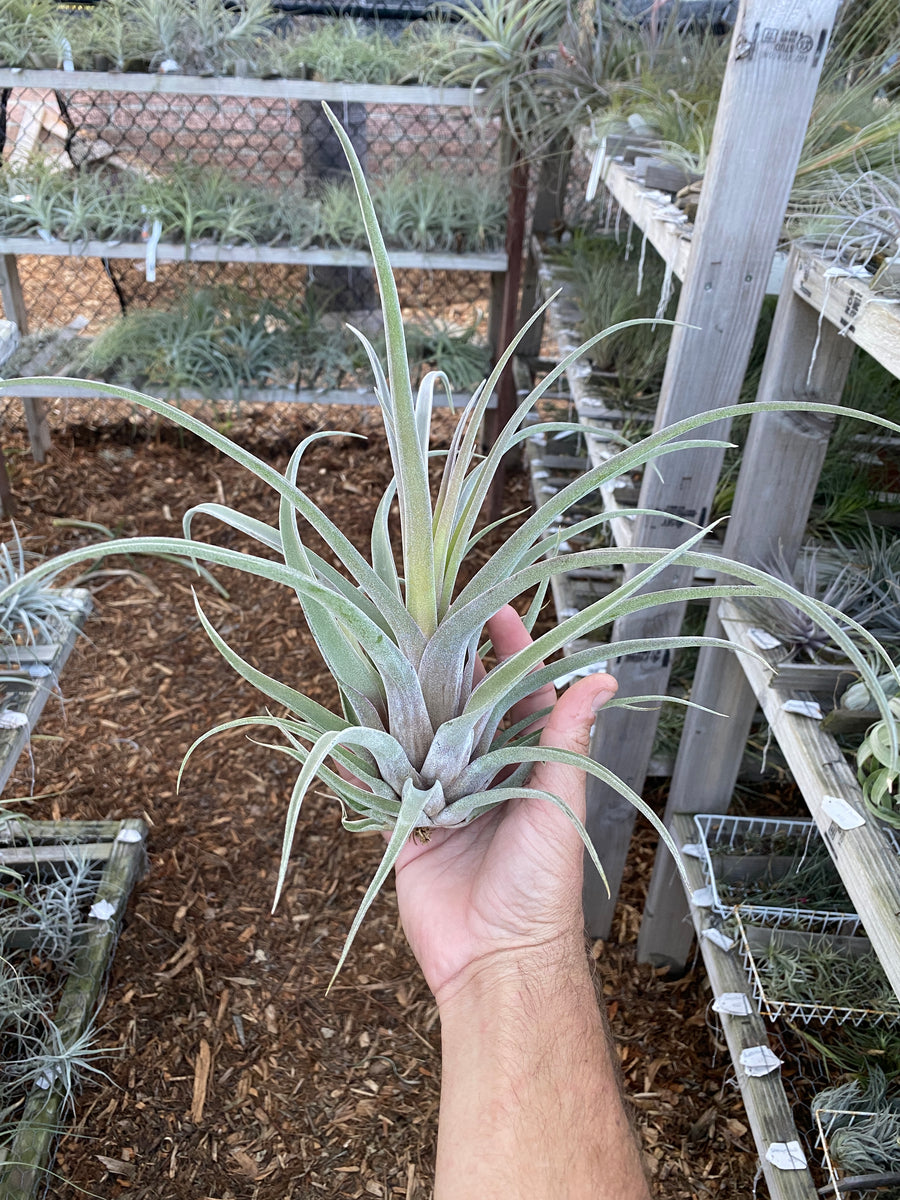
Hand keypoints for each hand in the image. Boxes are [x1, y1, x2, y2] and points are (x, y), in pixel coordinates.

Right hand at [393, 605, 616, 1004]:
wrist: (496, 958)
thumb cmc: (541, 884)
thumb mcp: (559, 800)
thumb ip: (567, 737)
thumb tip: (603, 678)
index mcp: (526, 761)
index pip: (518, 691)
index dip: (510, 650)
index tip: (494, 610)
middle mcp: (483, 771)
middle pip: (462, 705)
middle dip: (446, 665)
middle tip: (423, 620)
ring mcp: (442, 795)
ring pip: (420, 736)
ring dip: (405, 701)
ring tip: (384, 655)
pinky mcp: (408, 823)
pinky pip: (384, 782)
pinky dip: (367, 754)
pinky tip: (351, 721)